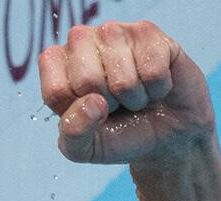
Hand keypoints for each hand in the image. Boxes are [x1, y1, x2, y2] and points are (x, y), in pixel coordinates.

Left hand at [39, 21, 214, 166]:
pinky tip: (154, 84)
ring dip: (135, 99)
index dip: (78, 113)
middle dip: (109, 105)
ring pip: (122, 79)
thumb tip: (94, 103)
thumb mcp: (85, 149)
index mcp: (56, 63)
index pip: (56, 90)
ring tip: (136, 94)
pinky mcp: (148, 32)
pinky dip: (158, 89)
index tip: (90, 112)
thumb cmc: (119, 133)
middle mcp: (81, 39)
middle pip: (87, 80)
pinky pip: (153, 72)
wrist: (164, 134)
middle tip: (117, 103)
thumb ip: (73, 133)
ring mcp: (114, 31)